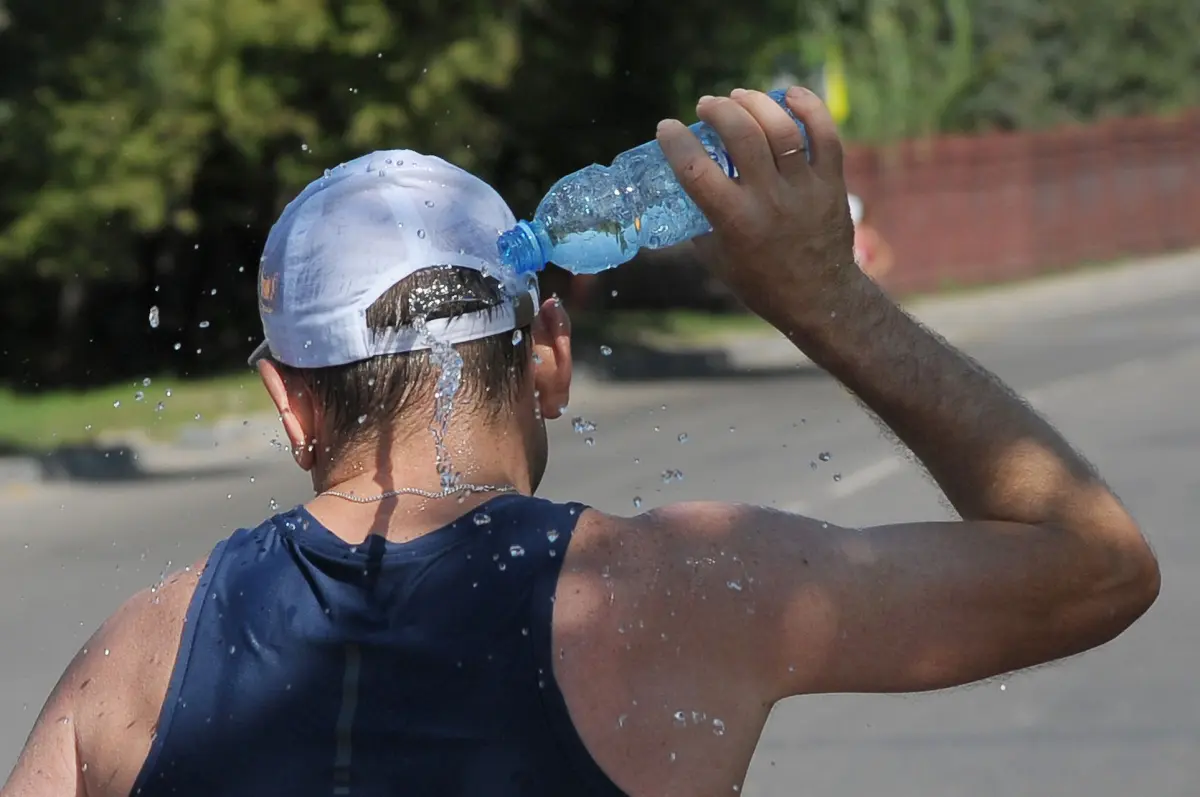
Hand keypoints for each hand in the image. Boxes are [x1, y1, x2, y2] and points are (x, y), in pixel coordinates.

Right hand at [656, 87, 858, 327]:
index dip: (675, 141)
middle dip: (718, 110)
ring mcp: (804, 188)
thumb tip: (680, 186)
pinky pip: (824, 134)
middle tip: (707, 106)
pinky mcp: (831, 183)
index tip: (667, 128)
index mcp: (734, 221)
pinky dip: (807, 107)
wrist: (817, 298)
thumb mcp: (715, 258)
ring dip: (755, 103)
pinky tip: (787, 95)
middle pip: (742, 135)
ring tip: (739, 97)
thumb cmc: (759, 281)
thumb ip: (698, 221)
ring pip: (781, 128)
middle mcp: (769, 200)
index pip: (696, 169)